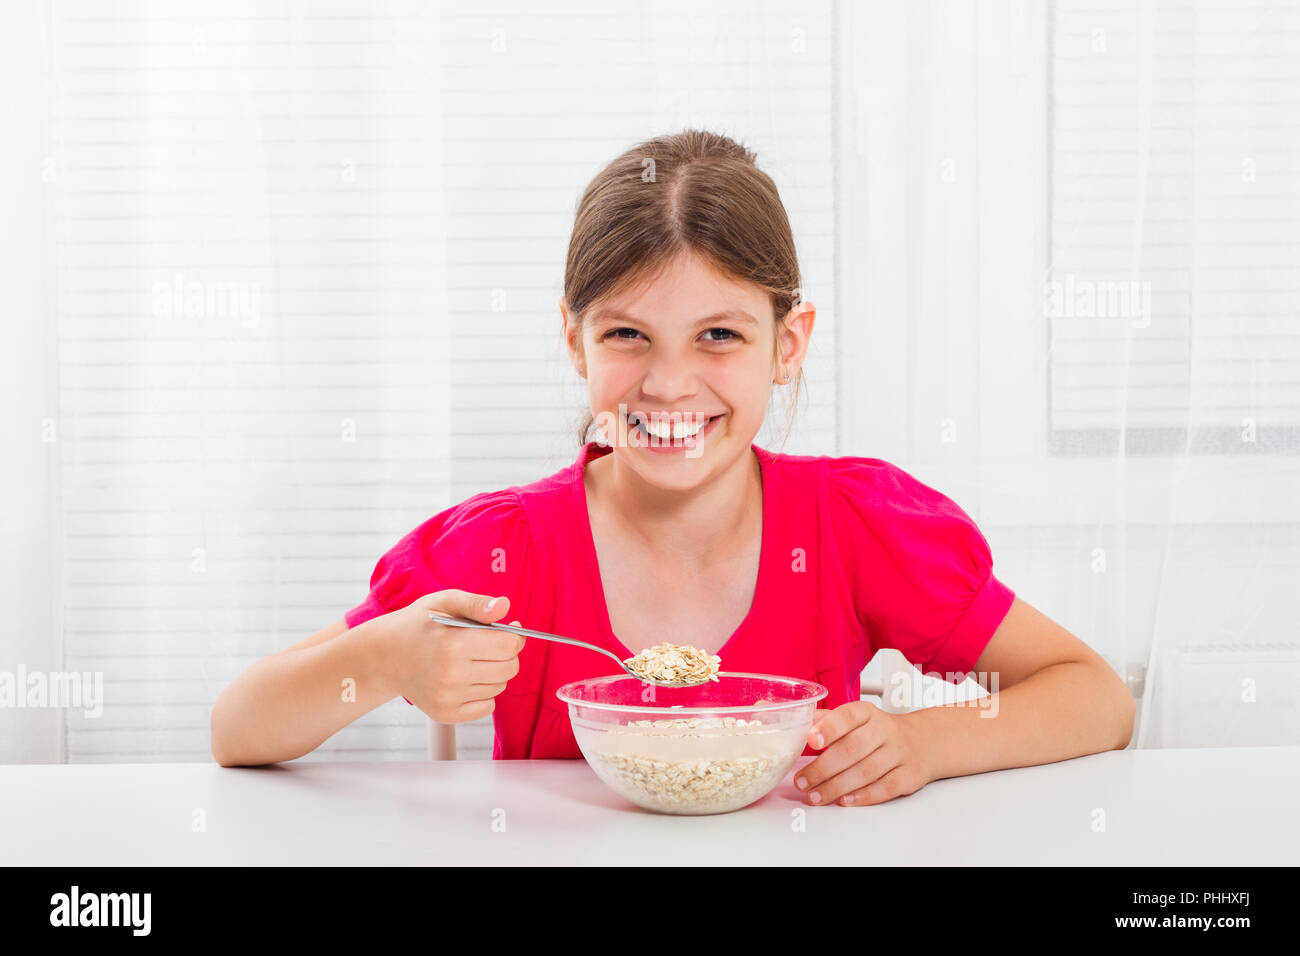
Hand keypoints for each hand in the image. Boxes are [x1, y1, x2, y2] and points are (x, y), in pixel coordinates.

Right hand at [383, 590, 524, 722]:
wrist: (384, 656)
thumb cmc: (418, 625)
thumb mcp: (445, 602)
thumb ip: (477, 604)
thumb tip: (505, 607)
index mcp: (452, 643)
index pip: (510, 645)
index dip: (514, 636)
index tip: (505, 630)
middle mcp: (450, 675)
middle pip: (510, 668)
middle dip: (506, 654)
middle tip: (487, 645)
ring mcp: (447, 698)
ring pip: (499, 686)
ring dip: (493, 672)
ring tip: (470, 660)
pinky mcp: (445, 714)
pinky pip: (487, 707)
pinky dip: (483, 693)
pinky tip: (465, 678)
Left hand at [793, 701, 932, 805]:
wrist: (923, 741)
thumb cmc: (879, 732)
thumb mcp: (856, 719)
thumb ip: (828, 721)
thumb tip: (797, 725)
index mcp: (866, 713)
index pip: (847, 717)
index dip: (829, 728)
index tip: (811, 740)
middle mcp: (884, 730)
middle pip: (852, 749)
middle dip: (823, 769)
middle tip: (802, 781)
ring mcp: (899, 753)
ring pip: (866, 771)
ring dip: (837, 787)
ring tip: (815, 796)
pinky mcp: (909, 775)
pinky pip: (885, 787)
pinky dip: (863, 796)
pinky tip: (845, 800)